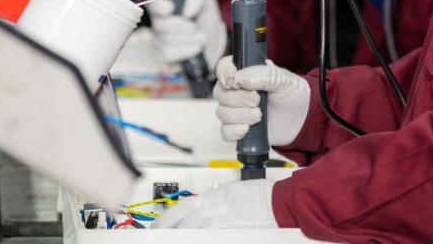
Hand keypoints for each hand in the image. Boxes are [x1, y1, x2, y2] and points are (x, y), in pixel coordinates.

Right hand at [147, 0, 227, 70]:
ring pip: (166, 41)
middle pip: (160, 25)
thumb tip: (186, 12)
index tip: (171, 9)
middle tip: (195, 27)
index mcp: (165, 7)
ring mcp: (158, 41)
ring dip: (189, 40)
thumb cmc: (204, 20)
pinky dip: (186, 51)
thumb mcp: (206, 3)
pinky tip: (195, 49)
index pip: (153, 5)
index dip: (159, 8)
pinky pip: (168, 55)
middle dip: (183, 27)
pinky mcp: (162, 57)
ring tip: (200, 38)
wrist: (212, 44)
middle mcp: (158, 23)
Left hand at [151, 179, 276, 228]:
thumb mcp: (227, 192)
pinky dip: (202, 239)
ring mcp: (217, 229)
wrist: (276, 204)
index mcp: (207, 200)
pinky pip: (208, 241)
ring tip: (178, 239)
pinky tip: (201, 239)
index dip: (162, 222)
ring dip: (185, 237)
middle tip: (161, 237)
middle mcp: (209, 214)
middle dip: (170, 234)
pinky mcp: (228, 238)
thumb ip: (210, 202)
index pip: (176, 212)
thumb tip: (199, 211)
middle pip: (180, 228)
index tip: (156, 227)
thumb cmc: (258, 196)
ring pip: (191, 237)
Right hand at [214, 56, 309, 145]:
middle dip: (238, 99)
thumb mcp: (282, 79)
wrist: (302, 119)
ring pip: (222, 113)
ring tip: (259, 116)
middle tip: (257, 100)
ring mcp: (236, 110)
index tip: (233, 82)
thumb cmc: (292, 94)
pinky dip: (235, 131)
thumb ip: (262, 75)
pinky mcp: (239, 129)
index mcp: (246, 72)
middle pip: (220, 93)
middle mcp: (237, 91)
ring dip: (240, 116)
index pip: (224, 68)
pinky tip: (248, 129)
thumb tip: (240, 79)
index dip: (224, 74)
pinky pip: (225, 132)